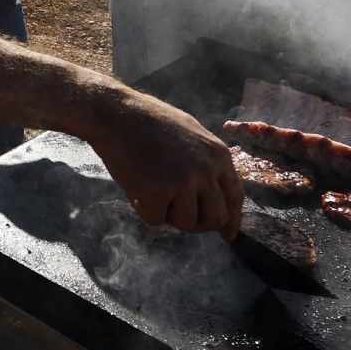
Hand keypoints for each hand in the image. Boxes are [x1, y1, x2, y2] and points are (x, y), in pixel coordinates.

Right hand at [87, 89, 243, 239]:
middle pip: (216, 218)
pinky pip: (155, 220)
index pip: (234, 197)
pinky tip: (136, 185)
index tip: (227, 236)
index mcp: (218, 155)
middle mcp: (206, 170)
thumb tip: (216, 193)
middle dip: (199, 224)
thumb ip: (208, 163)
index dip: (232, 221)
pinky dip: (144, 209)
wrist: (116, 113)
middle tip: (179, 216)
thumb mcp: (192, 134)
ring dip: (169, 214)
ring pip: (186, 223)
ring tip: (152, 186)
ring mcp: (183, 183)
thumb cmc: (149, 121)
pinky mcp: (158, 193)